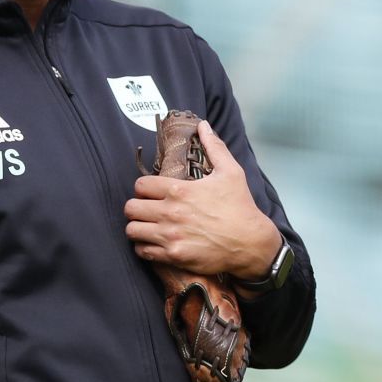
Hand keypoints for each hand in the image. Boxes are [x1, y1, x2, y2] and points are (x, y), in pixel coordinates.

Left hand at [124, 120, 279, 277]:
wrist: (250, 243)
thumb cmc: (241, 207)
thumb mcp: (231, 172)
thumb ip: (214, 147)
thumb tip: (203, 126)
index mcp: (179, 190)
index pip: (140, 186)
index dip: (143, 189)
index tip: (150, 193)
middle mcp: (170, 212)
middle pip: (130, 208)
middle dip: (136, 208)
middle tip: (145, 210)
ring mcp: (170, 235)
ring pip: (132, 230)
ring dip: (137, 227)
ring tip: (147, 227)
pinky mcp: (173, 255)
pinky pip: (143, 251)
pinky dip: (144, 247)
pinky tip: (154, 243)